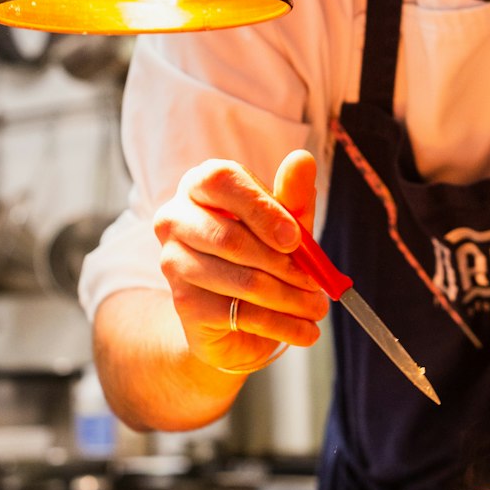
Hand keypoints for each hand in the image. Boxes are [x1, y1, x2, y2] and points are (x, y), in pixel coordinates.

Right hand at [154, 149, 329, 373]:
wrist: (230, 315)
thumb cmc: (260, 253)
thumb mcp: (284, 223)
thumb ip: (292, 196)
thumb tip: (302, 160)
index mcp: (200, 185)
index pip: (220, 181)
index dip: (261, 209)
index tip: (295, 238)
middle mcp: (175, 219)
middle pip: (229, 237)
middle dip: (284, 264)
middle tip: (316, 282)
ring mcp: (173, 263)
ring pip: (242, 281)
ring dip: (290, 298)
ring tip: (316, 307)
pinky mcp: (184, 304)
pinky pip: (242, 314)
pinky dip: (282, 324)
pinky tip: (305, 330)